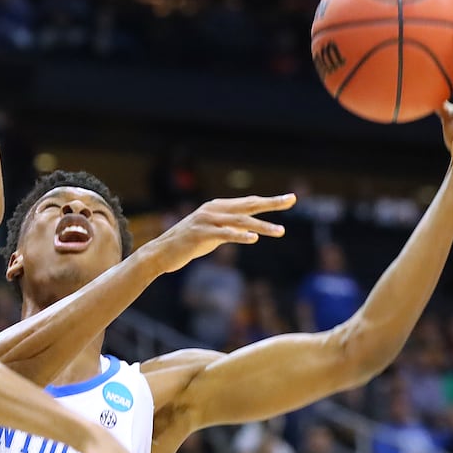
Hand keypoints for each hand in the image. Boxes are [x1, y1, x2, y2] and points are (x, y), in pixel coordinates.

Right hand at [151, 194, 295, 274]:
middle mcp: (213, 210)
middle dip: (271, 203)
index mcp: (217, 207)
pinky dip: (240, 236)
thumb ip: (230, 229)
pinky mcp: (200, 235)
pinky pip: (224, 234)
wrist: (161, 253)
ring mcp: (206, 221)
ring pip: (240, 221)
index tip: (290, 199)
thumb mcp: (213, 235)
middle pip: (248, 205)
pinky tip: (253, 238)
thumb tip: (250, 230)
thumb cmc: (187, 245)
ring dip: (262, 226)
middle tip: (291, 200)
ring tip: (280, 231)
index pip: (249, 202)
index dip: (270, 200)